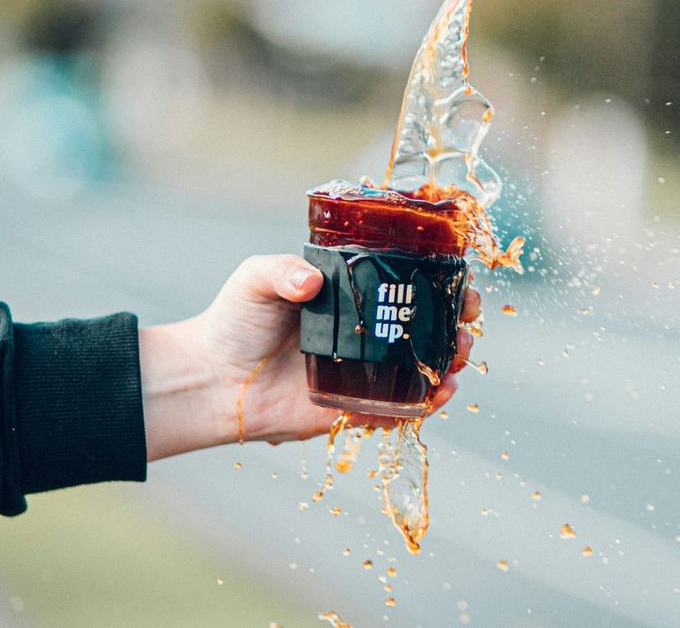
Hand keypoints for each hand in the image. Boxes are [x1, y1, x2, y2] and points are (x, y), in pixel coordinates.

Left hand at [139, 254, 482, 459]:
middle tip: (467, 321)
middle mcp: (363, 333)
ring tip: (458, 355)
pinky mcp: (352, 407)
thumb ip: (282, 272)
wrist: (212, 378)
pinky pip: (397, 408)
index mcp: (351, 295)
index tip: (462, 282)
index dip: (441, 283)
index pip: (406, 285)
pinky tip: (438, 393)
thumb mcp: (257, 280)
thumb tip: (310, 283)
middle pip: (424, 327)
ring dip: (448, 362)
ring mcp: (362, 371)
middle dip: (455, 324)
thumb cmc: (234, 321)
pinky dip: (424, 403)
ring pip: (420, 368)